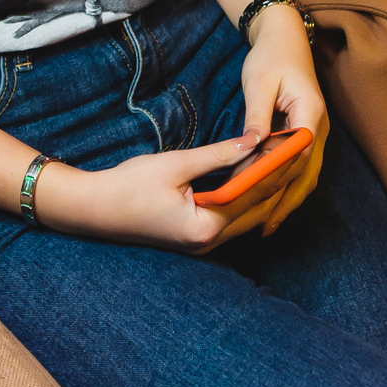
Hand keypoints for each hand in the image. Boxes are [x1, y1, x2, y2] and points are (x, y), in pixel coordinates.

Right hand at [35, 130, 306, 251]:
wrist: (92, 210)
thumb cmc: (128, 186)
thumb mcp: (175, 164)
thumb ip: (218, 155)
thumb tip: (254, 141)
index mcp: (205, 227)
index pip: (253, 195)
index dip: (275, 168)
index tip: (292, 145)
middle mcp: (208, 243)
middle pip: (256, 210)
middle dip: (276, 180)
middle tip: (294, 150)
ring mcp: (202, 244)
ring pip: (246, 216)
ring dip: (262, 189)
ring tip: (280, 159)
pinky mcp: (195, 238)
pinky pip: (231, 218)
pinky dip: (244, 197)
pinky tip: (252, 176)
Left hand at [239, 2, 328, 235]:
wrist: (284, 37)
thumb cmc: (270, 56)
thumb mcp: (259, 83)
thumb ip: (256, 117)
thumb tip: (251, 146)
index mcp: (310, 113)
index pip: (298, 154)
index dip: (279, 180)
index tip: (259, 201)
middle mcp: (320, 127)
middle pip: (307, 173)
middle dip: (286, 201)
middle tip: (264, 227)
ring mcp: (318, 132)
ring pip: (308, 175)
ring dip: (289, 199)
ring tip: (267, 224)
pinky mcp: (308, 134)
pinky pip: (303, 167)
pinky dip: (290, 187)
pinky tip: (273, 201)